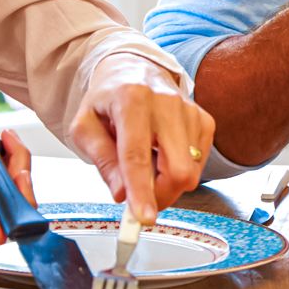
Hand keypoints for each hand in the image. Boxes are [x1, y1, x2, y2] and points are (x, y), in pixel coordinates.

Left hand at [70, 56, 214, 222]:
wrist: (133, 70)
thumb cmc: (106, 100)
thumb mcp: (85, 127)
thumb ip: (102, 160)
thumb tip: (121, 193)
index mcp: (131, 99)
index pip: (137, 155)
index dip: (142, 191)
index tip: (144, 218)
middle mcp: (165, 102)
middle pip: (177, 168)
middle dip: (162, 196)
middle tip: (142, 200)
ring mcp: (189, 110)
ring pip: (191, 170)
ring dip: (168, 183)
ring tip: (148, 167)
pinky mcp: (204, 119)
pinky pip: (200, 163)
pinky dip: (181, 169)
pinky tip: (163, 156)